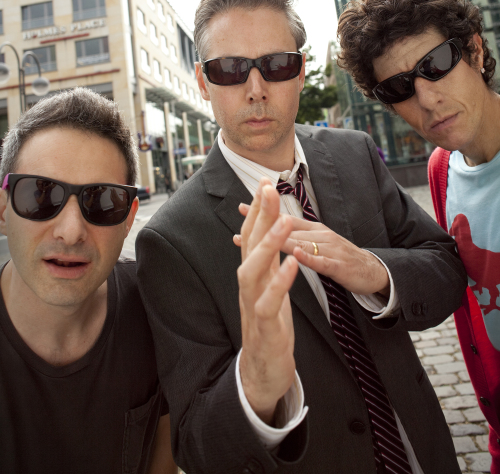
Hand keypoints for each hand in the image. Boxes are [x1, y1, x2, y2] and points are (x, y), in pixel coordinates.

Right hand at [235, 179, 298, 424]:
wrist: (263, 371)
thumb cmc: (269, 327)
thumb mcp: (270, 288)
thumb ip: (270, 263)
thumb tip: (271, 234)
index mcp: (254, 274)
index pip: (252, 235)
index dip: (258, 209)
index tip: (265, 182)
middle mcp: (249, 285)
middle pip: (250, 244)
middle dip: (259, 215)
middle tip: (267, 187)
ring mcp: (253, 305)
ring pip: (253, 270)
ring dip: (267, 244)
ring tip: (281, 220)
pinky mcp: (264, 326)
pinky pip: (268, 302)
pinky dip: (280, 282)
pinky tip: (291, 263)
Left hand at [236, 207, 388, 297]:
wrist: (374, 272)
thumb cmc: (342, 258)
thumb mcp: (318, 245)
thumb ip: (296, 238)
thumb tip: (272, 230)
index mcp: (314, 230)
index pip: (285, 218)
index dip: (264, 212)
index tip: (242, 207)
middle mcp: (321, 234)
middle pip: (290, 226)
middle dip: (265, 222)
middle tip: (243, 219)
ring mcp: (331, 248)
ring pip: (303, 241)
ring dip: (281, 237)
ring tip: (260, 235)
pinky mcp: (340, 265)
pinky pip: (322, 261)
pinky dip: (309, 257)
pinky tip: (295, 255)